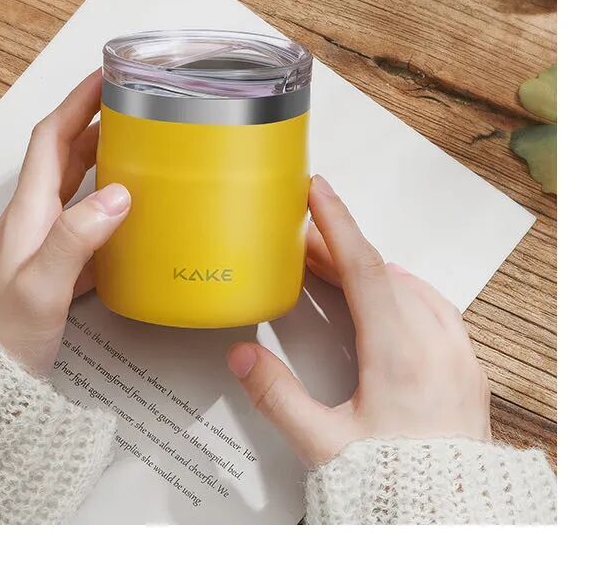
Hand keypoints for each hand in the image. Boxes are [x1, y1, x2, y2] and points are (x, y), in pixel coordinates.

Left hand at [0, 71, 130, 375]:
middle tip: (135, 104)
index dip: (78, 102)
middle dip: (98, 120)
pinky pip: (88, 219)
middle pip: (66, 153)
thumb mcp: (41, 287)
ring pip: (78, 184)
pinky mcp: (58, 265)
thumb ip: (76, 239)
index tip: (106, 75)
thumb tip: (118, 194)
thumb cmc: (5, 337)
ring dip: (105, 158)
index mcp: (29, 212)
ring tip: (143, 145)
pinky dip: (112, 203)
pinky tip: (137, 212)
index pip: (52, 138)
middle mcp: (35, 218)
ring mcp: (45, 241)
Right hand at [226, 174, 490, 466]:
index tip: (317, 189)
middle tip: (302, 241)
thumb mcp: (324, 444)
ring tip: (337, 270)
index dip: (336, 224)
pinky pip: (438, 310)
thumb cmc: (395, 485)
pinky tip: (390, 301)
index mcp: (399, 355)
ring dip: (374, 271)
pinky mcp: (469, 371)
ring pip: (413, 288)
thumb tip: (242, 354)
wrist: (451, 522)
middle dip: (341, 250)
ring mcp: (458, 356)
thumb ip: (277, 396)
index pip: (364, 268)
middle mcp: (435, 346)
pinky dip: (406, 292)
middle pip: (383, 274)